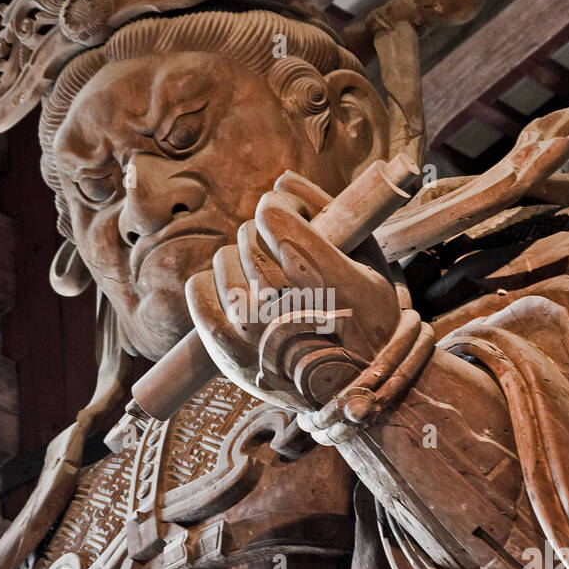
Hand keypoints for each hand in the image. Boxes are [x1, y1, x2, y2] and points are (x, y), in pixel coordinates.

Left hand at [185, 172, 401, 412]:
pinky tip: (238, 293)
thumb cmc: (370, 319)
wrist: (355, 391)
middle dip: (268, 238)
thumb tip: (282, 178)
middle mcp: (279, 300)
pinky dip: (212, 285)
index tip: (297, 223)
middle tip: (289, 261)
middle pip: (248, 234)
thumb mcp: (370, 259)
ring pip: (225, 258)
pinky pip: (199, 290)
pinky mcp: (225, 348)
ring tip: (269, 284)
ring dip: (243, 263)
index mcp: (320, 275)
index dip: (283, 210)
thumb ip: (331, 210)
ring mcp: (247, 327)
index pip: (271, 212)